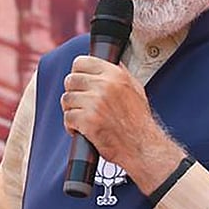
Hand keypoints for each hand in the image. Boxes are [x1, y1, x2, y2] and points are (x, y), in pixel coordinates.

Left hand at [60, 55, 186, 193]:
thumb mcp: (134, 88)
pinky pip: (68, 117)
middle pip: (71, 80)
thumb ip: (118, 73)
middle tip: (79, 104)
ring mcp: (96, 102)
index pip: (81, 62)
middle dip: (73, 93)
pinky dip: (71, 126)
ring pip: (67, 99)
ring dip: (71, 110)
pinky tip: (81, 130)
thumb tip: (103, 61)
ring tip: (82, 118)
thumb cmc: (138, 120)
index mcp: (115, 74)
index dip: (76, 73)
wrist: (142, 146)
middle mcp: (105, 85)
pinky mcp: (88, 120)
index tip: (78, 82)